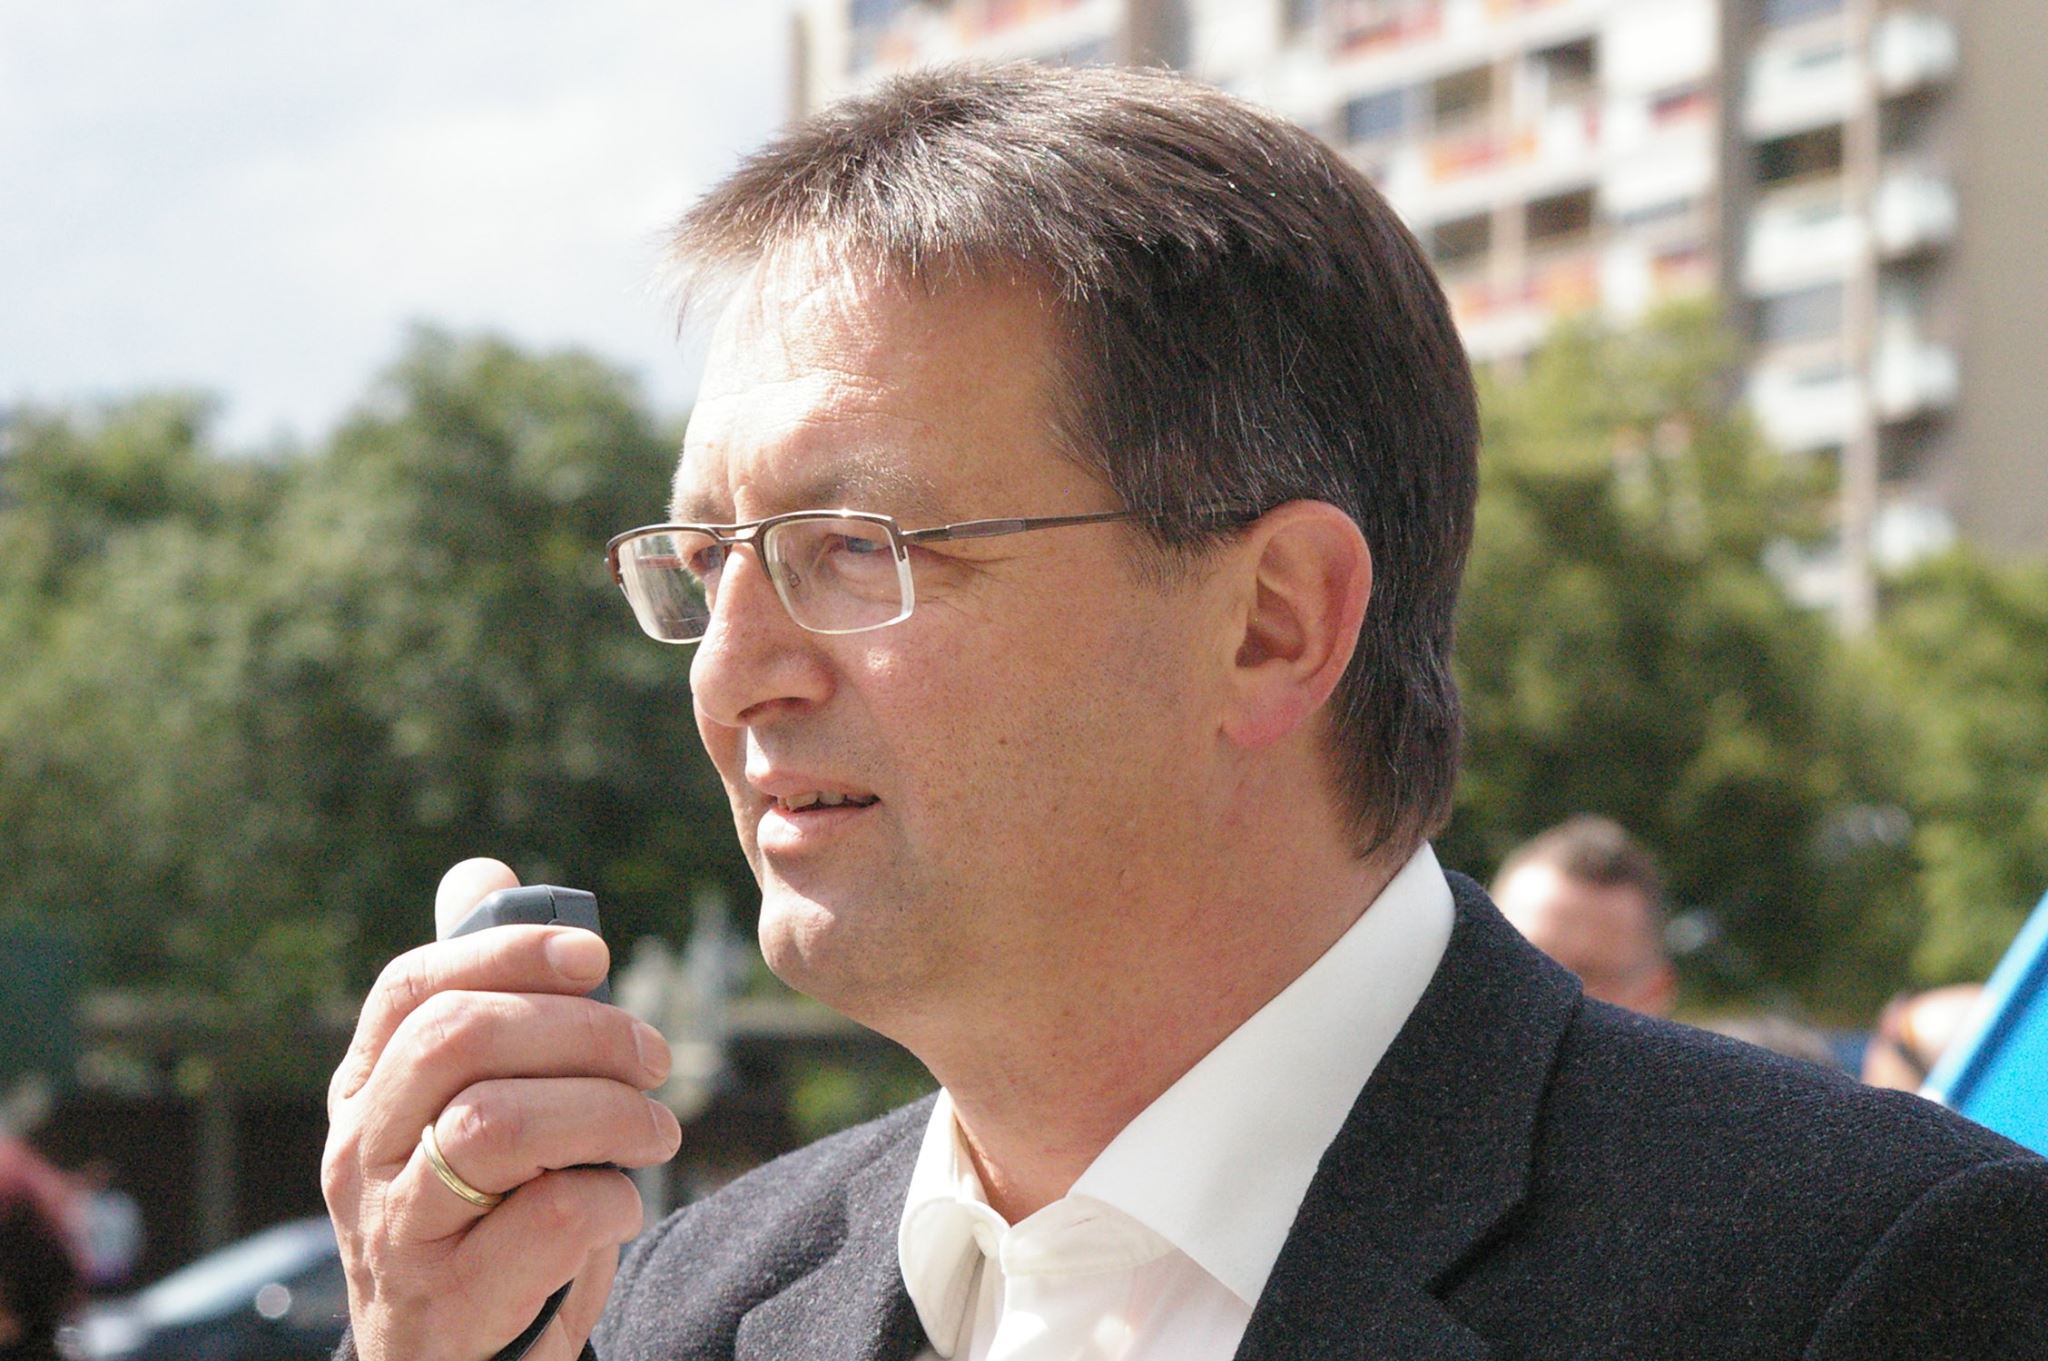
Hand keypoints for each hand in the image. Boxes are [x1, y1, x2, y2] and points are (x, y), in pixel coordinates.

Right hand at [322, 859, 682, 1360]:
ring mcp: (394, 1227)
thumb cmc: (478, 1217)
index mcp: (367, 1089)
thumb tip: (485, 875)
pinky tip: (622, 1205)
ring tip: (658, 1131)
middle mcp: (362, 1151)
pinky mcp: (447, 1297)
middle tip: (654, 1056)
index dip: (508, 953)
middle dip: (580, 1031)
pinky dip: (609, 1199)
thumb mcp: (467, 1106)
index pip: (413, 987)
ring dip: (608, 1113)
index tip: (595, 956)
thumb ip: (480, 1000)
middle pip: (460, 1040)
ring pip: (498, 1123)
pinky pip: (544, 1217)